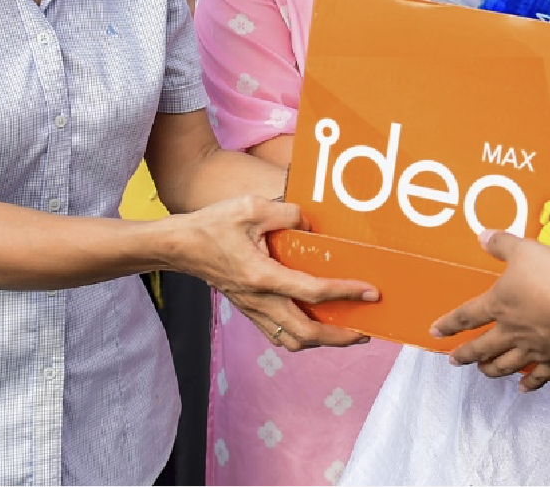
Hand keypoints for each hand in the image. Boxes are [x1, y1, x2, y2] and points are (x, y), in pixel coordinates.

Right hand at [169, 194, 379, 350]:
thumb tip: (311, 225)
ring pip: (291, 340)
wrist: (178, 246)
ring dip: (321, 342)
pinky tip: (315, 326)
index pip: (312, 292)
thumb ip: (287, 214)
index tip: (371, 293)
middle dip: (339, 337)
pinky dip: (301, 336)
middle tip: (366, 331)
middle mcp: (258, 300)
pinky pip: (278, 333)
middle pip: (306, 332)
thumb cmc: (212, 225)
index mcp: (261, 276)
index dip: (346, 292)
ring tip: (345, 333)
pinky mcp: (249, 308)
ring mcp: (252, 308)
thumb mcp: (251, 207)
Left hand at [430, 229, 549, 390]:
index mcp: (499, 305)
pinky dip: (529, 383)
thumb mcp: (525, 250)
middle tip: (454, 360)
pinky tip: (523, 387)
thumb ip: (503, 244)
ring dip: (491, 369)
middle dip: (466, 354)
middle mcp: (511, 332)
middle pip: (482, 346)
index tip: (434, 332)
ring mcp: (532, 349)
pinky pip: (538, 376)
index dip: (448, 323)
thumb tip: (482, 237)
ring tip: (483, 371)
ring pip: (505, 364)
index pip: (466, 316)